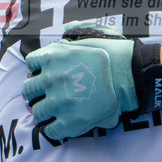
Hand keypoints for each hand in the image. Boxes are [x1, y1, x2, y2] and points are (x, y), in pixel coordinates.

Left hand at [23, 25, 137, 139]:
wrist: (132, 75)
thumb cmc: (114, 54)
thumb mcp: (90, 36)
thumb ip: (72, 36)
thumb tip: (64, 32)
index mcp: (53, 57)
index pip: (31, 63)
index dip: (37, 69)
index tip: (44, 73)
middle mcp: (51, 78)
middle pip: (29, 89)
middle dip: (36, 92)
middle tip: (44, 94)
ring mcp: (58, 102)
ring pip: (37, 111)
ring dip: (42, 111)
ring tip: (51, 111)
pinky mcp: (69, 122)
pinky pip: (50, 130)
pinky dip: (52, 128)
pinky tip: (59, 124)